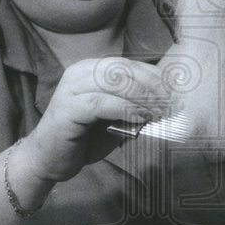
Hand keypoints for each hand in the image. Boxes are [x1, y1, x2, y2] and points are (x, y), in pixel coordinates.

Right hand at [17, 57, 171, 184]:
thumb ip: (134, 107)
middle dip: (153, 87)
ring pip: (114, 82)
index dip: (155, 78)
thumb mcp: (114, 118)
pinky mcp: (67, 108)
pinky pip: (101, 103)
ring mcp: (71, 88)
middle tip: (173, 104)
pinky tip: (140, 119)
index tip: (176, 94)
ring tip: (160, 113)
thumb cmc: (82, 138)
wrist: (47, 159)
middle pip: (124, 70)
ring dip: (142, 98)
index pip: (129, 65)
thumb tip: (166, 104)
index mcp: (91, 69)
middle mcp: (79, 72)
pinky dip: (125, 109)